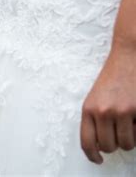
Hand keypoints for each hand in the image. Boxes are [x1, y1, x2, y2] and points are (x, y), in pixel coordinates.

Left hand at [81, 40, 135, 163]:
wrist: (128, 56)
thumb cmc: (113, 78)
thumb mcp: (96, 97)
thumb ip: (95, 119)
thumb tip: (97, 146)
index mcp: (88, 108)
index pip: (86, 142)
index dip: (93, 155)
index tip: (98, 159)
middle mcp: (103, 111)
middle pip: (108, 147)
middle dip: (115, 142)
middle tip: (119, 128)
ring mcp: (122, 111)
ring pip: (126, 144)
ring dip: (130, 136)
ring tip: (129, 119)